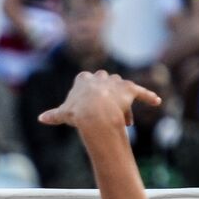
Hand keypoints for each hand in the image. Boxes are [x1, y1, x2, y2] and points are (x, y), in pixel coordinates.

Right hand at [38, 70, 160, 131]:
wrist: (95, 112)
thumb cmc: (77, 112)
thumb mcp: (64, 113)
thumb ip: (54, 114)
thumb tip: (40, 119)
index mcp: (83, 79)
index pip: (86, 82)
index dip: (88, 95)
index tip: (87, 106)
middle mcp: (101, 77)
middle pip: (105, 84)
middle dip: (107, 96)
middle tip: (108, 113)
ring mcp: (116, 83)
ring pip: (121, 90)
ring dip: (123, 103)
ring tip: (126, 121)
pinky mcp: (130, 90)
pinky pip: (142, 92)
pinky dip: (149, 97)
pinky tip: (157, 102)